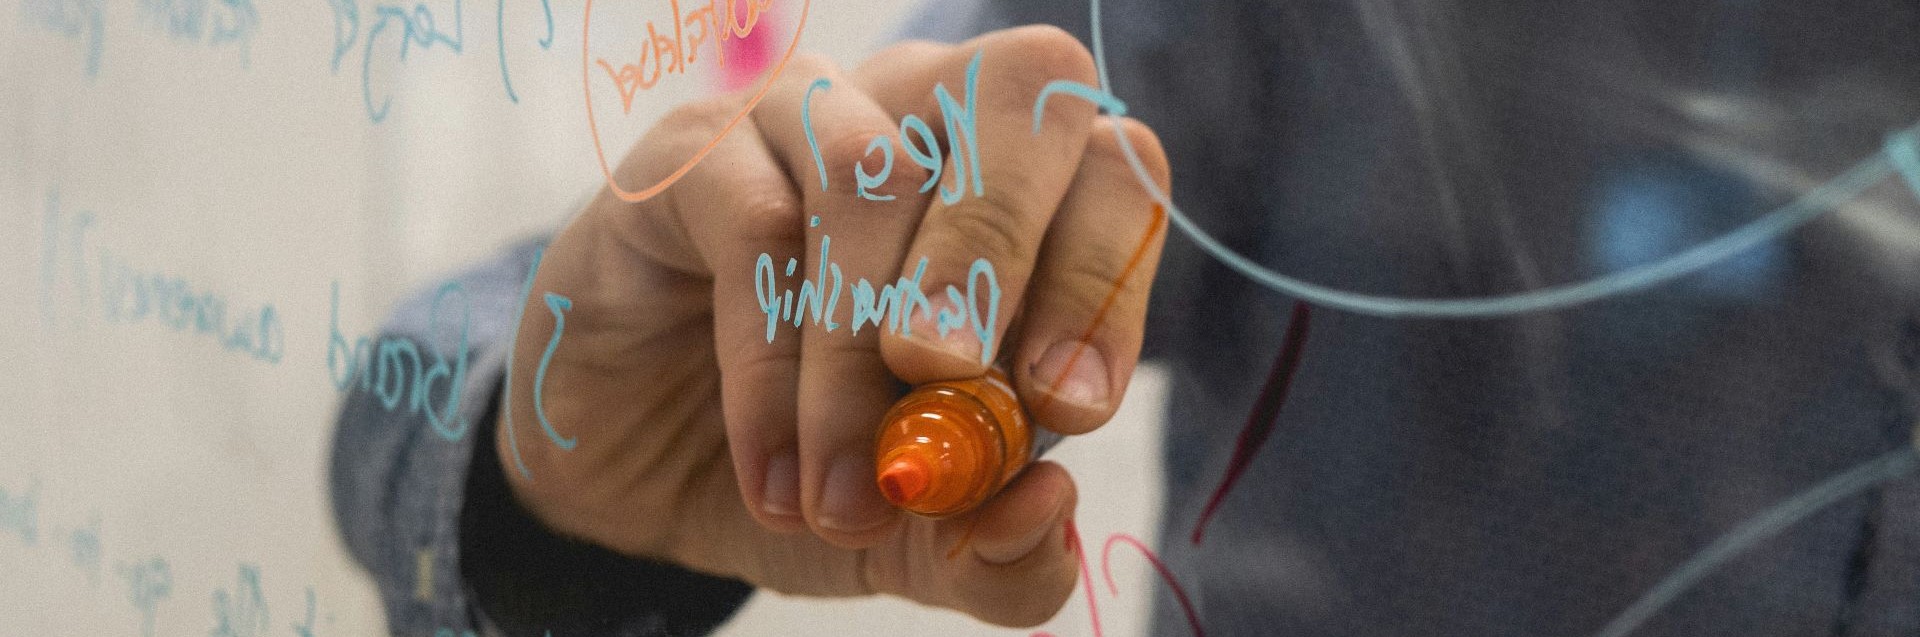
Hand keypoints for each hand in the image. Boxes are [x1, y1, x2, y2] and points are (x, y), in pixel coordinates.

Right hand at [497, 25, 1170, 626]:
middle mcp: (930, 117)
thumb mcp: (925, 539)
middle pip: (1018, 92)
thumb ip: (1003, 550)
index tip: (1064, 411)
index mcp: (1026, 188)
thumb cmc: (816, 466)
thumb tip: (1049, 504)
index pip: (1115, 168)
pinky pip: (754, 223)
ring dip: (862, 350)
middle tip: (951, 384)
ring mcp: (811, 116)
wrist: (643, 475)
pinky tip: (773, 473)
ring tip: (845, 497)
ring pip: (874, 173)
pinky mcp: (697, 152)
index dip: (1105, 278)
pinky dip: (772, 366)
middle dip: (999, 252)